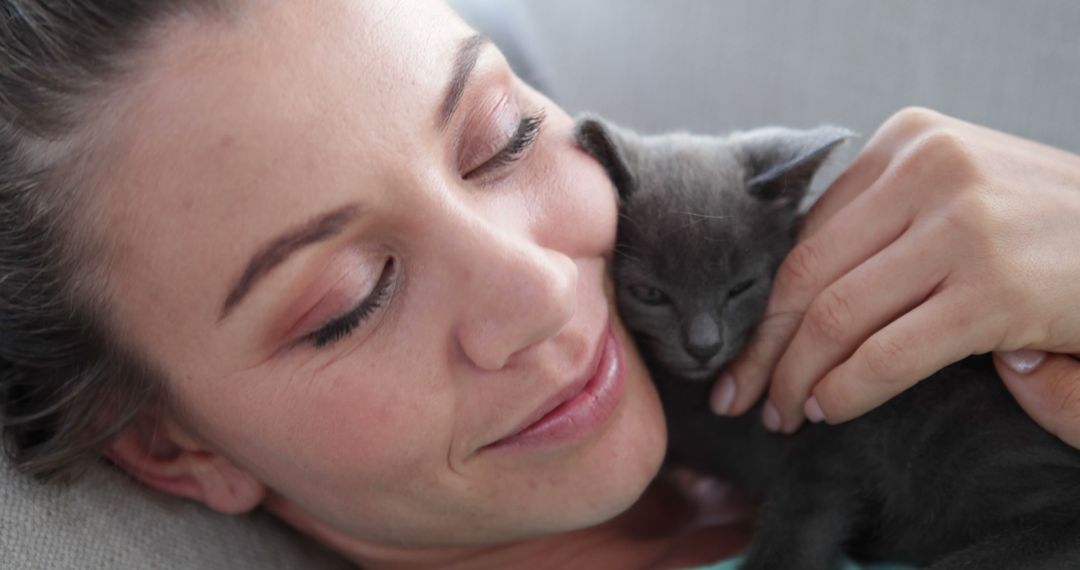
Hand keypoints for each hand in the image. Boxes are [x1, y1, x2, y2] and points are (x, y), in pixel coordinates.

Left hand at [710, 107, 1079, 433]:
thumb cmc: (1042, 228)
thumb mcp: (952, 196)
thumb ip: (877, 225)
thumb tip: (788, 298)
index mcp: (907, 141)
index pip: (805, 235)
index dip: (762, 304)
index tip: (740, 353)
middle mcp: (929, 169)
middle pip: (807, 274)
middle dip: (762, 347)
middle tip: (740, 397)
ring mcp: (964, 225)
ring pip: (836, 315)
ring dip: (796, 377)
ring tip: (785, 413)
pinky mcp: (996, 287)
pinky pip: (889, 352)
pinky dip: (847, 388)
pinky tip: (829, 410)